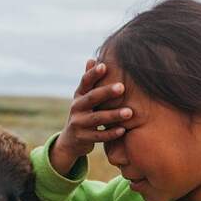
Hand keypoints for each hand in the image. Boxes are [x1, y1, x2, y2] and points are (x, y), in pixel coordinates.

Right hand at [51, 59, 132, 175]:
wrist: (70, 141)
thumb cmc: (83, 114)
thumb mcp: (83, 98)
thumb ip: (89, 81)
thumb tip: (92, 59)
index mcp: (79, 95)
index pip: (85, 82)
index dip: (93, 74)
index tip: (104, 66)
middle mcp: (76, 107)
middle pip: (92, 98)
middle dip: (106, 92)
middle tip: (122, 87)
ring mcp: (78, 123)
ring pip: (97, 118)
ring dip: (113, 115)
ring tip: (129, 112)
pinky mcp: (82, 138)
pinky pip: (98, 136)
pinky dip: (111, 134)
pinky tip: (123, 130)